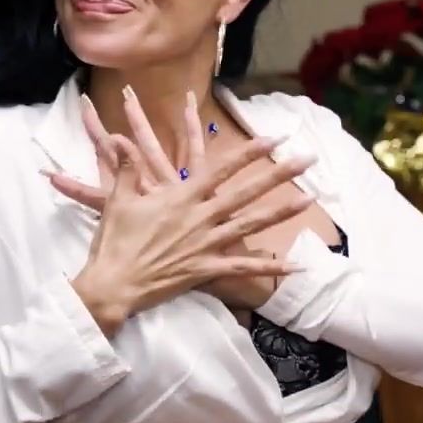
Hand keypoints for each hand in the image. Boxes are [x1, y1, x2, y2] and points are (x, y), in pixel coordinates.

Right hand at [45, 86, 314, 335]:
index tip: (272, 139)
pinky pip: (243, 268)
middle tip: (306, 161)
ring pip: (251, 225)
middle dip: (278, 175)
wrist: (114, 283)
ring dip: (281, 212)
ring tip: (308, 200)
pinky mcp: (207, 270)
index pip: (220, 169)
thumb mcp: (119, 199)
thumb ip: (126, 167)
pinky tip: (294, 267)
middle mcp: (200, 218)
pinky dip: (269, 268)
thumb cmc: (115, 240)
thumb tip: (119, 139)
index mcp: (181, 197)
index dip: (248, 153)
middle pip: (246, 193)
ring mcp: (206, 244)